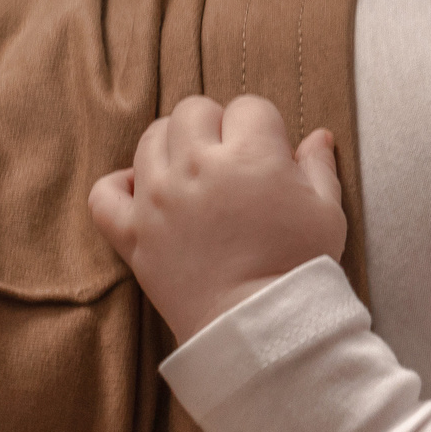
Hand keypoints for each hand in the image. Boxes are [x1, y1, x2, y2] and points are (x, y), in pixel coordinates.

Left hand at [88, 94, 347, 342]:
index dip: (263, 126)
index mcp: (250, 155)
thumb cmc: (298, 266)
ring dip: (174, 144)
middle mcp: (197, 167)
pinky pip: (104, 192)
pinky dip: (120, 185)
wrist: (258, 324)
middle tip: (232, 156)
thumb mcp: (326, 211)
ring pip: (151, 138)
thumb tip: (317, 137)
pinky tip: (146, 190)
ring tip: (194, 170)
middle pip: (194, 110)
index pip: (249, 107)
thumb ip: (319, 166)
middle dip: (216, 124)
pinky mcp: (131, 232)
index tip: (271, 152)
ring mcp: (157, 198)